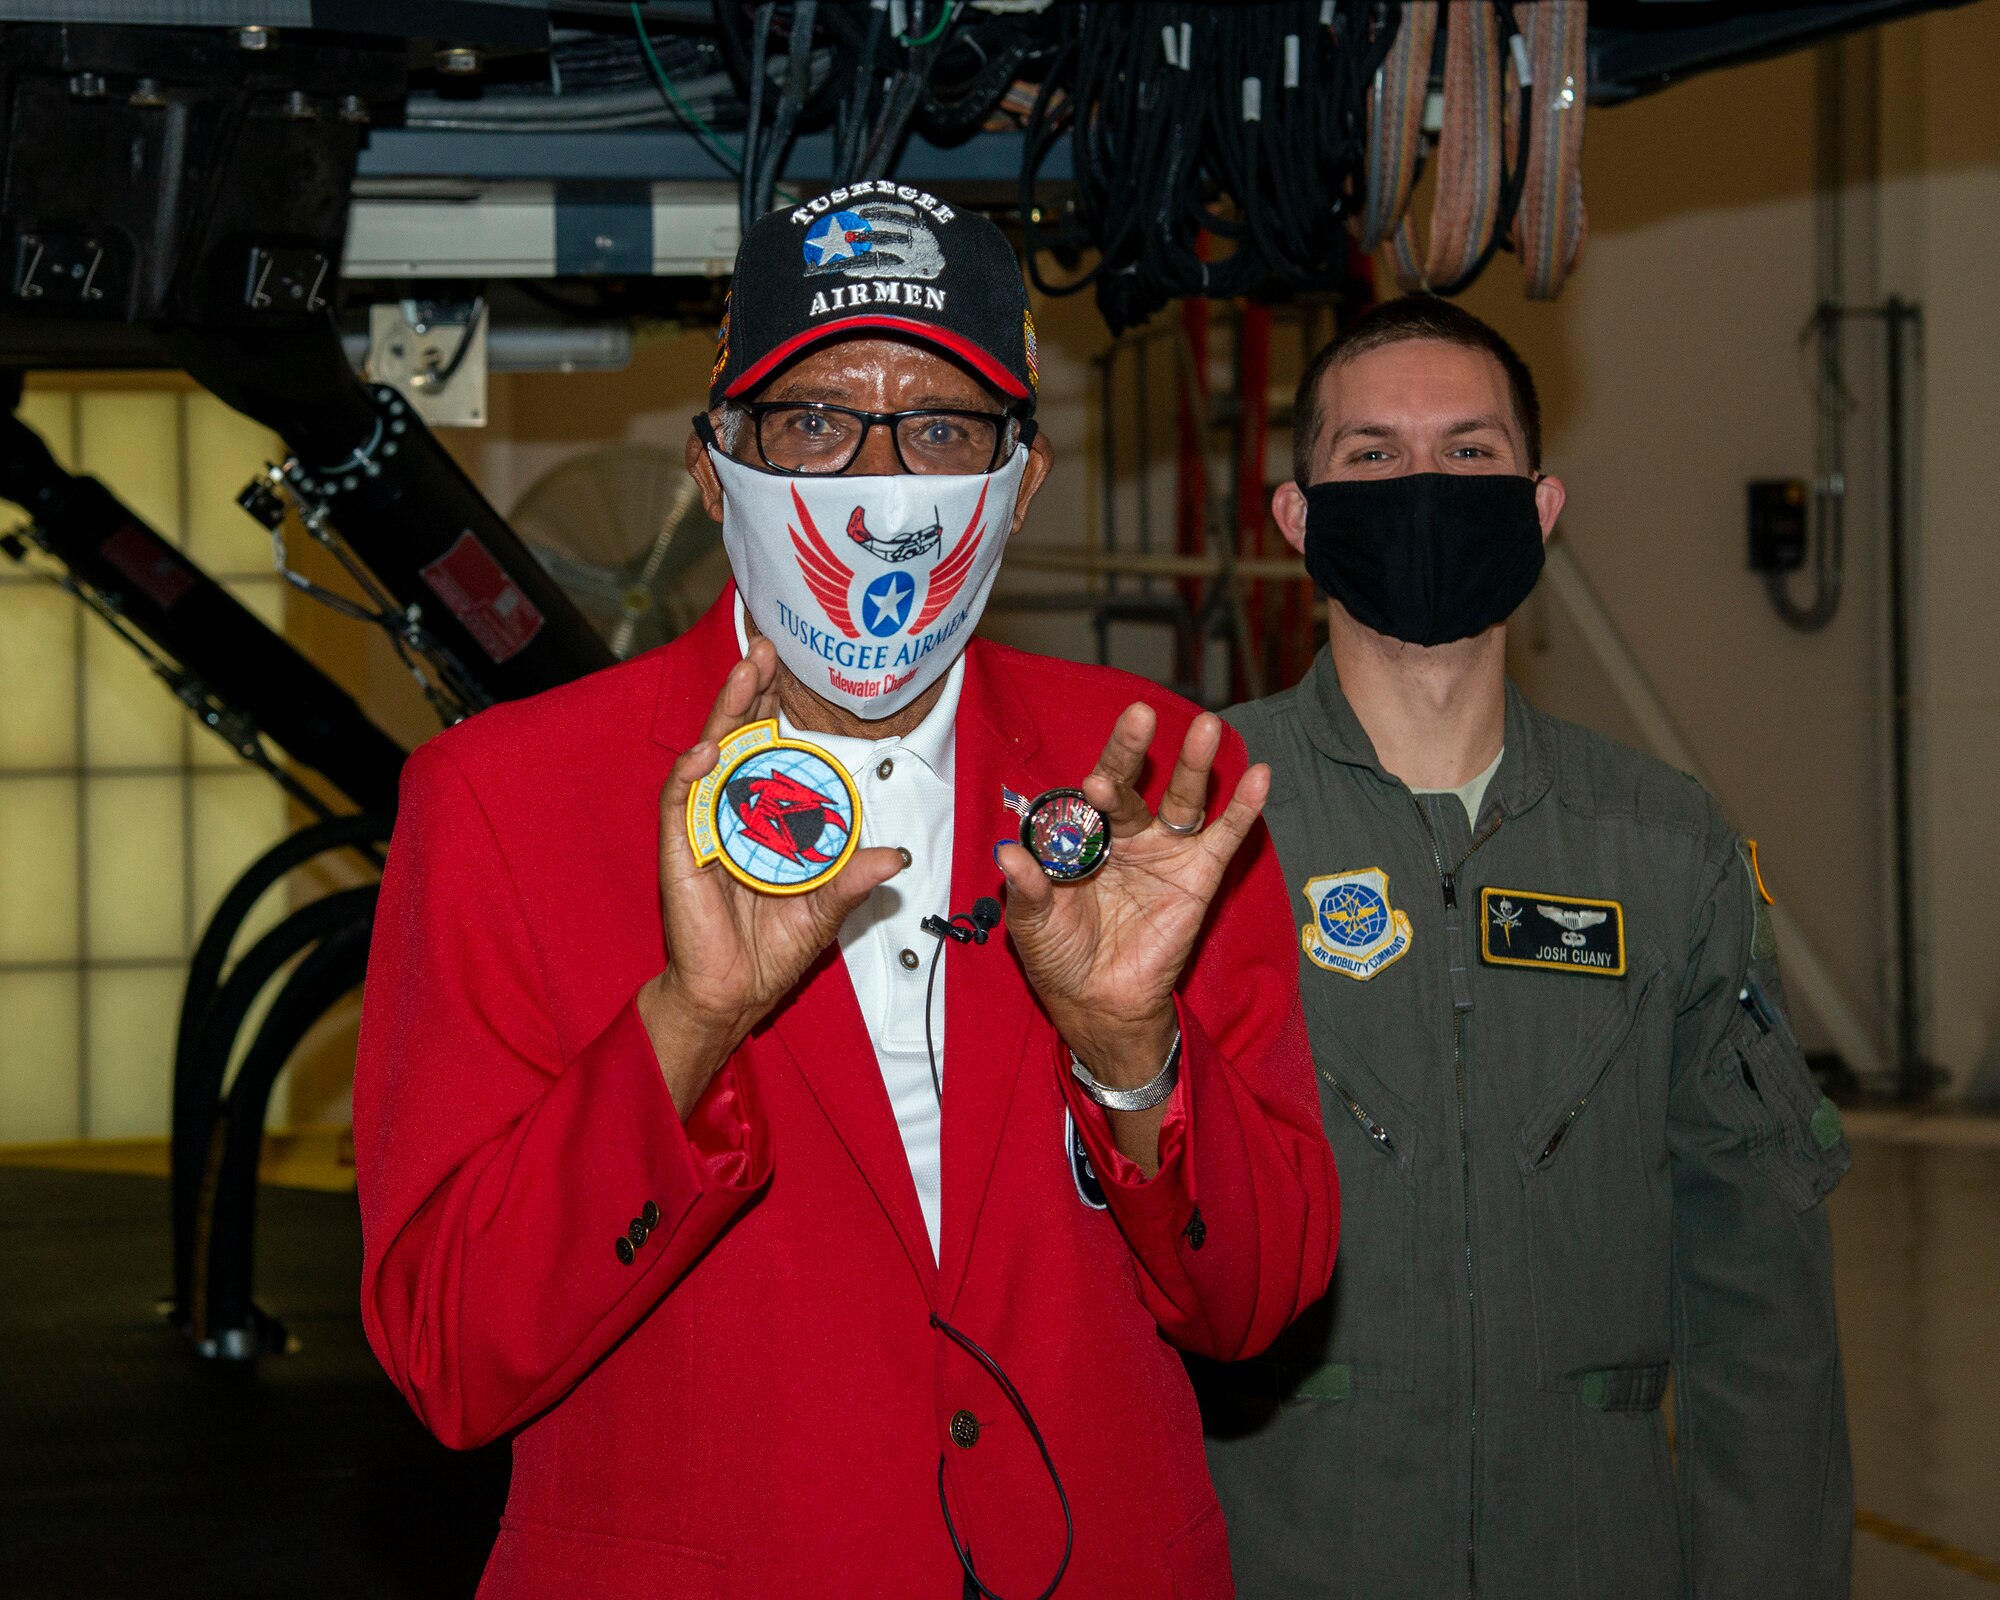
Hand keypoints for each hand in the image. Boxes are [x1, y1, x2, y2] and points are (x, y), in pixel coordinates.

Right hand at [639, 638, 902, 1116]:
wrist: (735, 992)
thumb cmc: (772, 947)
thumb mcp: (825, 908)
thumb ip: (852, 877)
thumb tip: (895, 854)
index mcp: (763, 816)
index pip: (769, 749)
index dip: (777, 707)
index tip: (792, 667)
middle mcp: (730, 812)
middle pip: (737, 738)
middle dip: (751, 691)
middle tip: (766, 647)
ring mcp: (703, 828)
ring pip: (708, 756)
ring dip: (726, 715)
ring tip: (745, 675)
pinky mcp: (681, 852)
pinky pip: (681, 805)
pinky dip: (692, 776)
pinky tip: (708, 751)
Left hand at [997, 704, 1270, 1093]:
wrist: (1097, 1002)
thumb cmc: (1059, 956)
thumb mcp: (1032, 925)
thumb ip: (1027, 889)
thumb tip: (1008, 855)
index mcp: (1080, 839)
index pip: (1082, 800)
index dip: (1088, 792)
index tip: (1090, 784)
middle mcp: (1123, 835)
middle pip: (1130, 783)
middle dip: (1133, 751)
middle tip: (1139, 715)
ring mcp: (1163, 852)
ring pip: (1180, 798)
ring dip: (1194, 763)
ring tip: (1206, 726)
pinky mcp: (1199, 875)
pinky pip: (1224, 836)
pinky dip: (1243, 808)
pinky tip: (1259, 776)